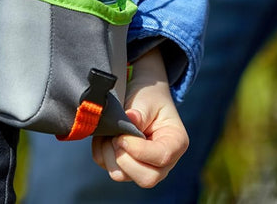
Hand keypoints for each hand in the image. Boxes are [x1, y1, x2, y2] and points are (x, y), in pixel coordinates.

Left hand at [91, 47, 188, 187]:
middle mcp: (163, 163)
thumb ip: (140, 112)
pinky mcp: (124, 167)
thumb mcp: (148, 100)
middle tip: (116, 136)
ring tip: (111, 132)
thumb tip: (129, 119)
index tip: (122, 135)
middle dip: (124, 157)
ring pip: (121, 175)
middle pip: (146, 179)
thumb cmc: (149, 98)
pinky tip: (106, 135)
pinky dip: (101, 151)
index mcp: (175, 143)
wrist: (140, 97)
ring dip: (109, 152)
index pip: (162, 157)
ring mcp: (143, 168)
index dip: (138, 150)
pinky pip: (107, 166)